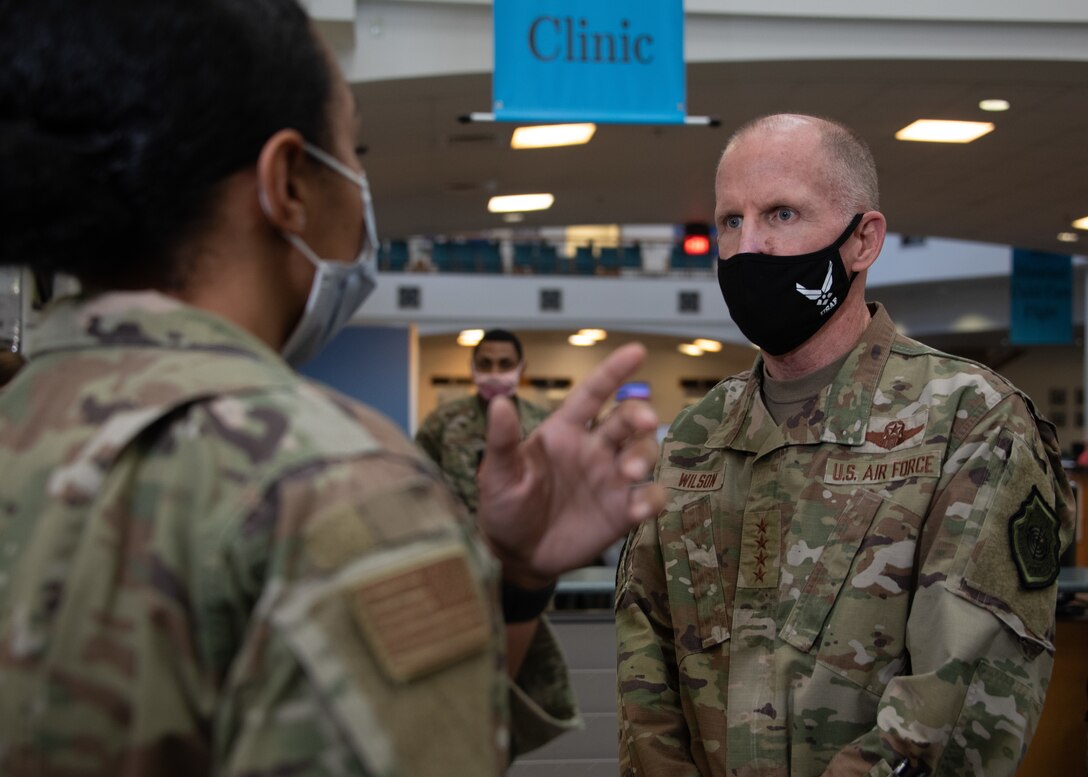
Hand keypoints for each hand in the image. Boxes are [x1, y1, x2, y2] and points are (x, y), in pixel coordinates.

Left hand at [477, 342, 664, 587]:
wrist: (516, 554)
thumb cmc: (504, 505)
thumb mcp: (497, 473)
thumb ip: (501, 440)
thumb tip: (498, 402)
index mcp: (564, 431)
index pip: (593, 394)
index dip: (613, 371)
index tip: (636, 351)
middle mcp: (593, 448)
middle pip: (626, 419)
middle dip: (640, 414)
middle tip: (644, 422)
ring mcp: (610, 479)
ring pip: (643, 451)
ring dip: (645, 454)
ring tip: (630, 471)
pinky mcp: (621, 511)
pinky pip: (648, 497)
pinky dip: (651, 498)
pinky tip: (640, 507)